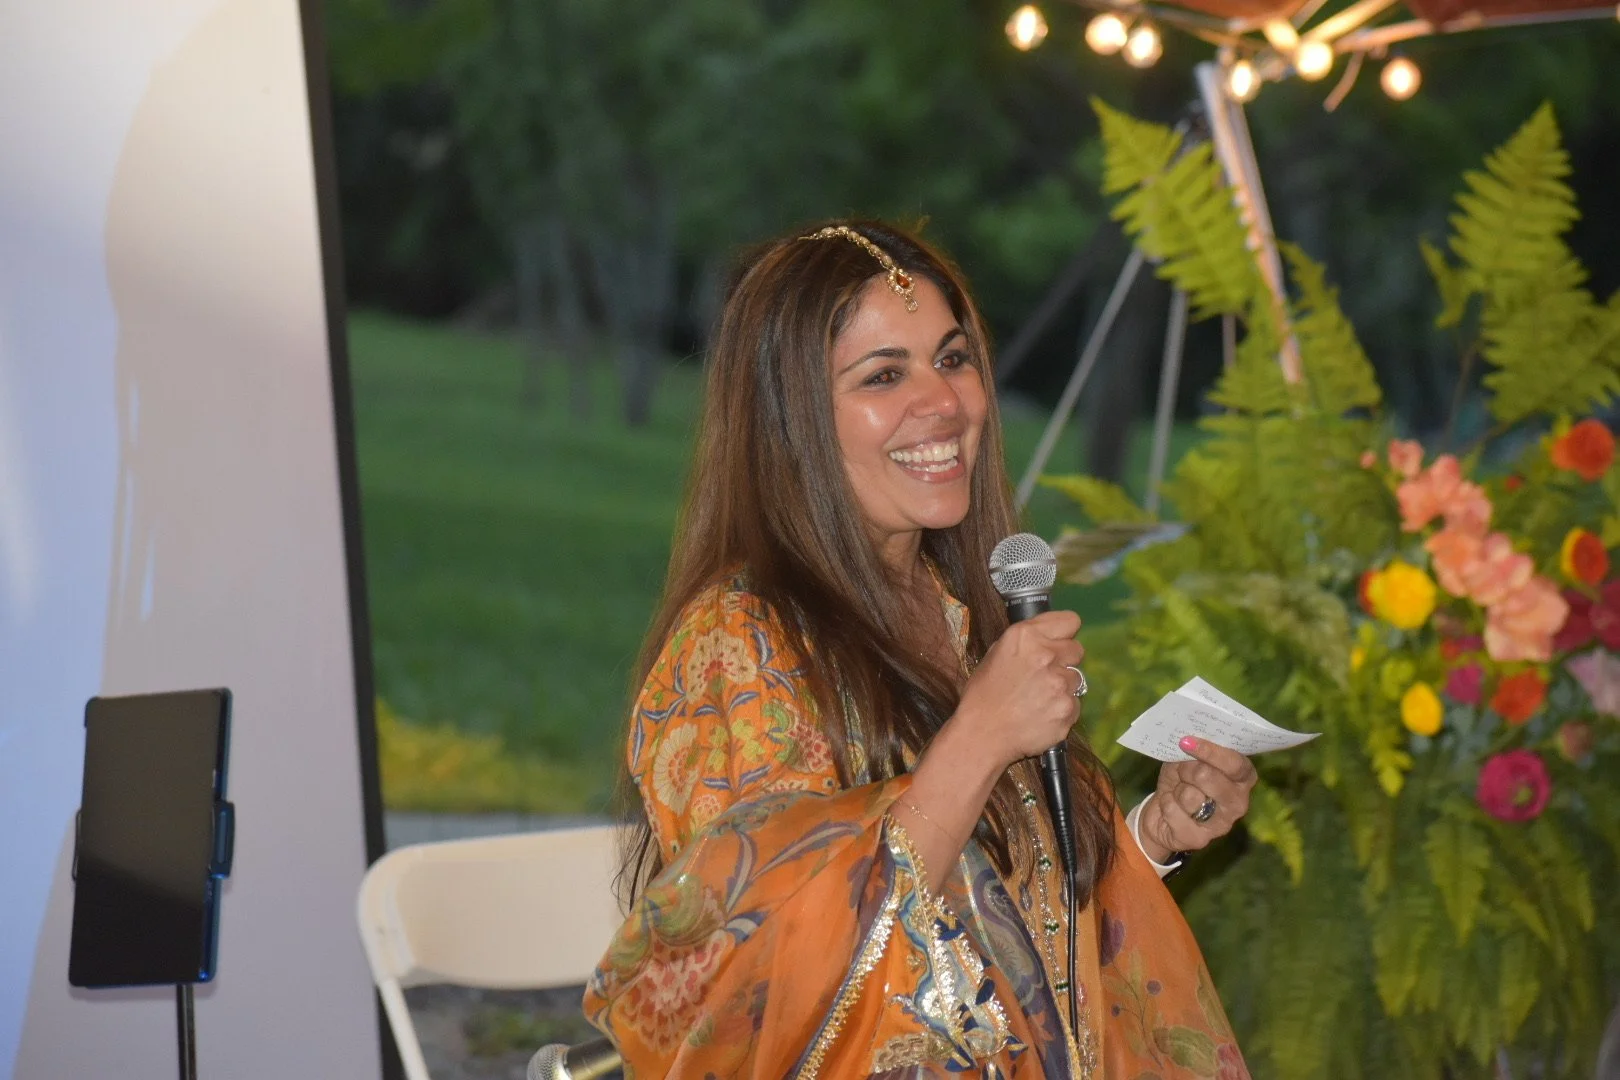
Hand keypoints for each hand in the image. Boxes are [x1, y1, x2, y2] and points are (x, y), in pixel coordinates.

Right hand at [949, 610, 1085, 771]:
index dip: (1063, 633)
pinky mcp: (1068, 708)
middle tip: (1045, 674)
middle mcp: (1046, 655)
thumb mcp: (996, 654)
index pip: (1070, 621)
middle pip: (1077, 649)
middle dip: (1064, 660)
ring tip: (1039, 698)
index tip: (1058, 642)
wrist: (982, 734)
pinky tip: (1042, 714)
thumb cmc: (983, 695)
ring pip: (1077, 678)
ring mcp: (1060, 683)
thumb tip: (1048, 637)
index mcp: (1025, 636)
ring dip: (1063, 686)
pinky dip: (1062, 709)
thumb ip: (1027, 642)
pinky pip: (1075, 704)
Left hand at [1137, 736, 1257, 863]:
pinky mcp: (1200, 840)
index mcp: (1242, 779)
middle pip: (1210, 778)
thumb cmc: (1180, 782)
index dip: (1212, 752)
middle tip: (1181, 771)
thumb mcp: (1186, 761)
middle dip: (1187, 770)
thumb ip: (1194, 750)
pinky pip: (1174, 812)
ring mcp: (1222, 825)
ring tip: (1177, 792)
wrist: (1160, 816)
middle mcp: (1238, 803)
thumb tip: (1188, 740)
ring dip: (1176, 789)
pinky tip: (1169, 807)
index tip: (1187, 742)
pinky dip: (1165, 804)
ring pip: (1190, 796)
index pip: (1236, 764)